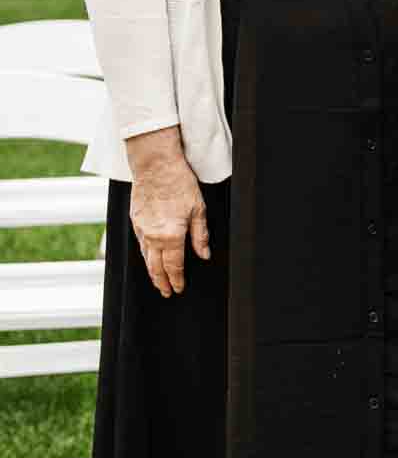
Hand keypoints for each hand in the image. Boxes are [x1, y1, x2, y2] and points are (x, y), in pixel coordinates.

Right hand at [125, 127, 209, 297]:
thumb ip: (200, 236)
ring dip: (152, 271)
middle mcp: (153, 236)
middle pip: (156, 267)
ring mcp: (141, 229)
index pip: (174, 266)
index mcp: (171, 236)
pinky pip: (140, 244)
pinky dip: (145, 255)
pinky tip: (149, 257)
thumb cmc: (179, 182)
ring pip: (145, 257)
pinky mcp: (134, 220)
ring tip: (157, 280)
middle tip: (166, 292)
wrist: (155, 164)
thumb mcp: (198, 210)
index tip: (179, 288)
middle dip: (162, 282)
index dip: (177, 280)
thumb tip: (204, 254)